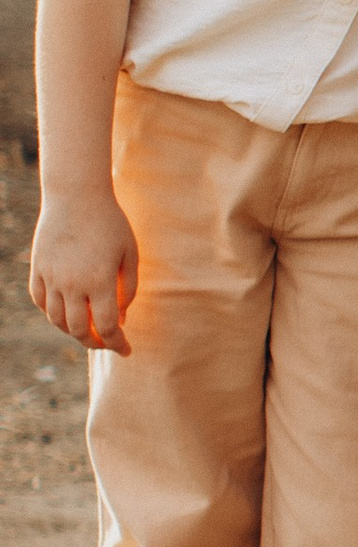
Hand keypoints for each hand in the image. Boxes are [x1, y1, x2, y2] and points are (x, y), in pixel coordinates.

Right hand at [29, 192, 138, 353]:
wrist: (76, 195)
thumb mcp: (130, 253)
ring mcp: (51, 277)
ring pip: (58, 320)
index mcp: (100, 280)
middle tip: (108, 343)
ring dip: (73, 331)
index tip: (127, 350)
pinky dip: (54, 313)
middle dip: (96, 343)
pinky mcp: (38, 269)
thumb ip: (129, 289)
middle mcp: (72, 283)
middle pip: (80, 330)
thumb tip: (121, 319)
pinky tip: (68, 312)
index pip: (108, 326)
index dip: (118, 344)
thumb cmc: (110, 223)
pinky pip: (42, 302)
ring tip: (89, 330)